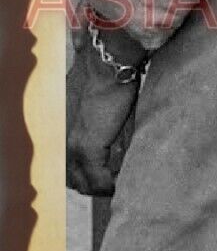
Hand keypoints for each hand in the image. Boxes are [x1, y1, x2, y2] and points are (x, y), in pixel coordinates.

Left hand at [66, 39, 139, 196]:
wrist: (108, 64)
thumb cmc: (106, 76)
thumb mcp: (93, 104)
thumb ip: (93, 124)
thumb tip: (107, 140)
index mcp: (61, 130)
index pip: (68, 164)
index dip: (84, 173)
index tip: (101, 175)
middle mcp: (61, 140)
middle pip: (73, 178)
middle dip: (92, 183)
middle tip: (110, 182)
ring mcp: (71, 146)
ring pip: (84, 183)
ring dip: (101, 186)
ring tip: (117, 182)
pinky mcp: (86, 149)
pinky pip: (99, 180)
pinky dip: (110, 185)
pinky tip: (121, 181)